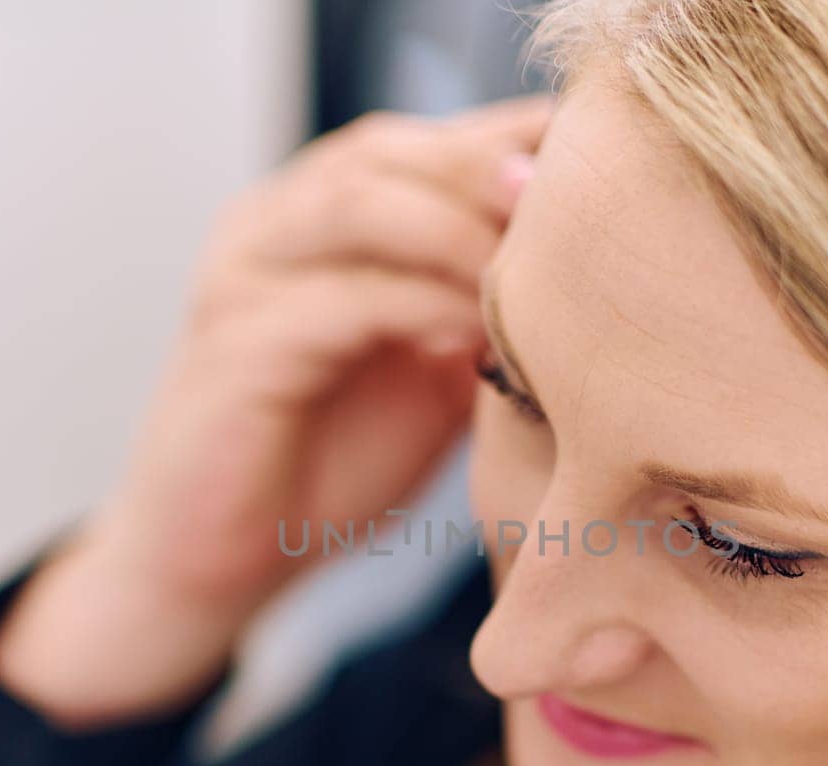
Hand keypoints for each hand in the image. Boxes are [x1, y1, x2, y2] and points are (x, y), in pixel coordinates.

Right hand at [0, 94, 553, 726]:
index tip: (603, 176)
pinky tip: (470, 334)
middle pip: (387, 152)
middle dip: (484, 168)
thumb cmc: (334, 460)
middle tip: (567, 199)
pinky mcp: (231, 346)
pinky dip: (411, 306)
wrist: (224, 559)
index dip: (512, 145)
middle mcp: (276, 224)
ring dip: (452, 226)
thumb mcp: (434, 371)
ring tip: (528, 260)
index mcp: (325, 217)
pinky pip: (330, 302)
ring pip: (355, 204)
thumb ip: (486, 309)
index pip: (425, 144)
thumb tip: (588, 265)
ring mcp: (243, 276)